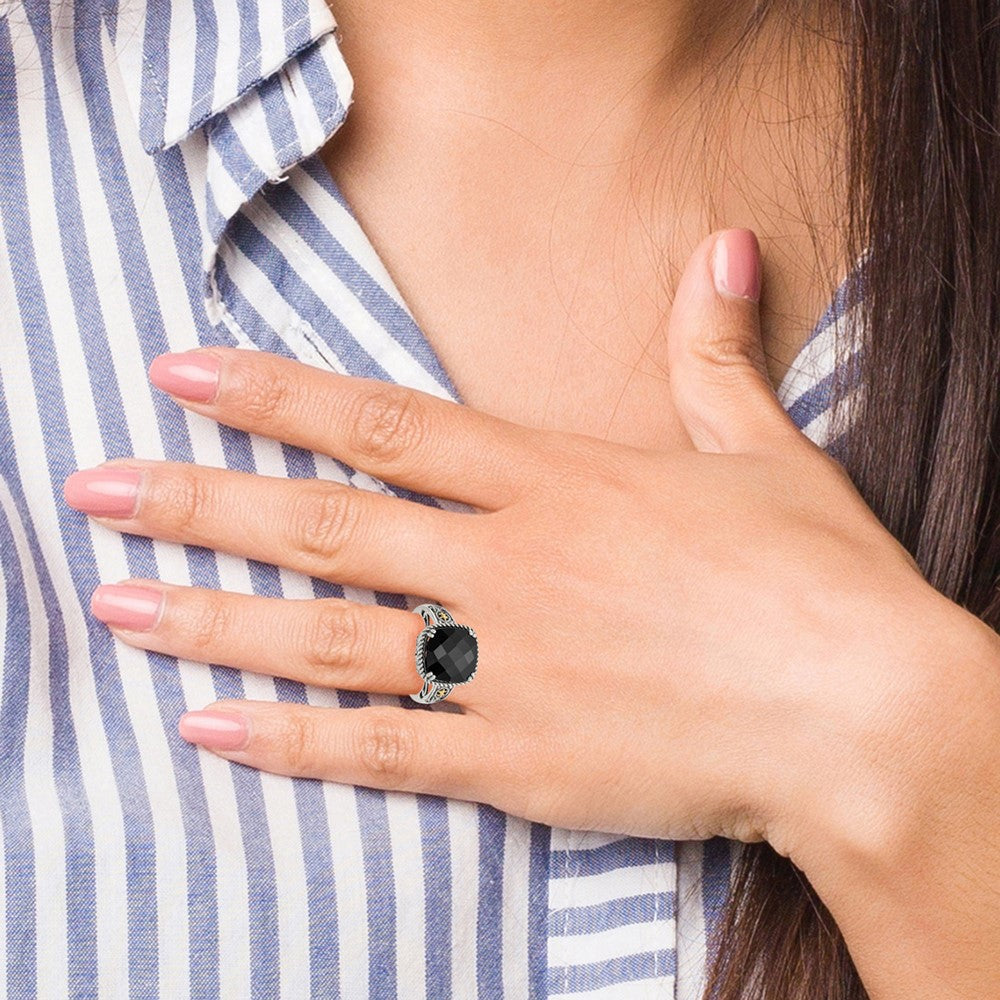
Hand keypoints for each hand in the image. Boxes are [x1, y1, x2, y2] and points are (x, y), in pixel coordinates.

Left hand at [62, 229, 968, 869]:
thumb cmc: (817, 582)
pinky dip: (288, 742)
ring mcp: (502, 666)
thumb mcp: (766, 451)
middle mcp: (508, 566)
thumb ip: (713, 354)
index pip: (382, 424)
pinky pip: (379, 750)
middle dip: (197, 502)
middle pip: (321, 526)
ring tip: (116, 607)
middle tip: (94, 489)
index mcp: (556, 482)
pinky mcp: (515, 761)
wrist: (865, 714)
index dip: (274, 395)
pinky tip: (210, 728)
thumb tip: (723, 248)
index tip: (181, 375)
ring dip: (212, 619)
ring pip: (325, 637)